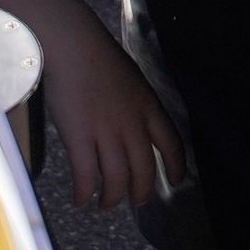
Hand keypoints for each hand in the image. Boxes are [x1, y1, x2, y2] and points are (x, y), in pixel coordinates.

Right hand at [36, 13, 188, 210]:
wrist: (74, 45)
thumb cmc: (97, 57)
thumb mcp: (131, 80)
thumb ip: (135, 105)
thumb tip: (130, 123)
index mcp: (149, 108)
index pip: (172, 145)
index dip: (176, 166)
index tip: (175, 180)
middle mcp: (133, 125)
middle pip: (145, 170)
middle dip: (141, 192)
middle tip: (136, 201)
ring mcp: (107, 133)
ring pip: (117, 180)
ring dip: (113, 198)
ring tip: (106, 205)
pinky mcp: (80, 138)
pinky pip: (86, 176)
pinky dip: (84, 193)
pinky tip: (81, 200)